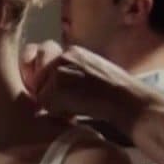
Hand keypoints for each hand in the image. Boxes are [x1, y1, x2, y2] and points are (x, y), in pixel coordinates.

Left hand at [20, 40, 154, 131]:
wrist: (127, 99)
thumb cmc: (115, 93)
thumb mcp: (91, 72)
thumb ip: (71, 72)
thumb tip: (47, 84)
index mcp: (73, 51)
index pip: (43, 60)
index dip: (46, 78)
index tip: (59, 89)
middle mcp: (64, 55)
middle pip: (36, 75)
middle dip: (44, 89)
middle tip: (70, 99)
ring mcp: (59, 70)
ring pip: (39, 91)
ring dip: (52, 102)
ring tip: (75, 105)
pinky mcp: (57, 86)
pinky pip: (44, 104)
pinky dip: (58, 112)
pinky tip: (76, 111)